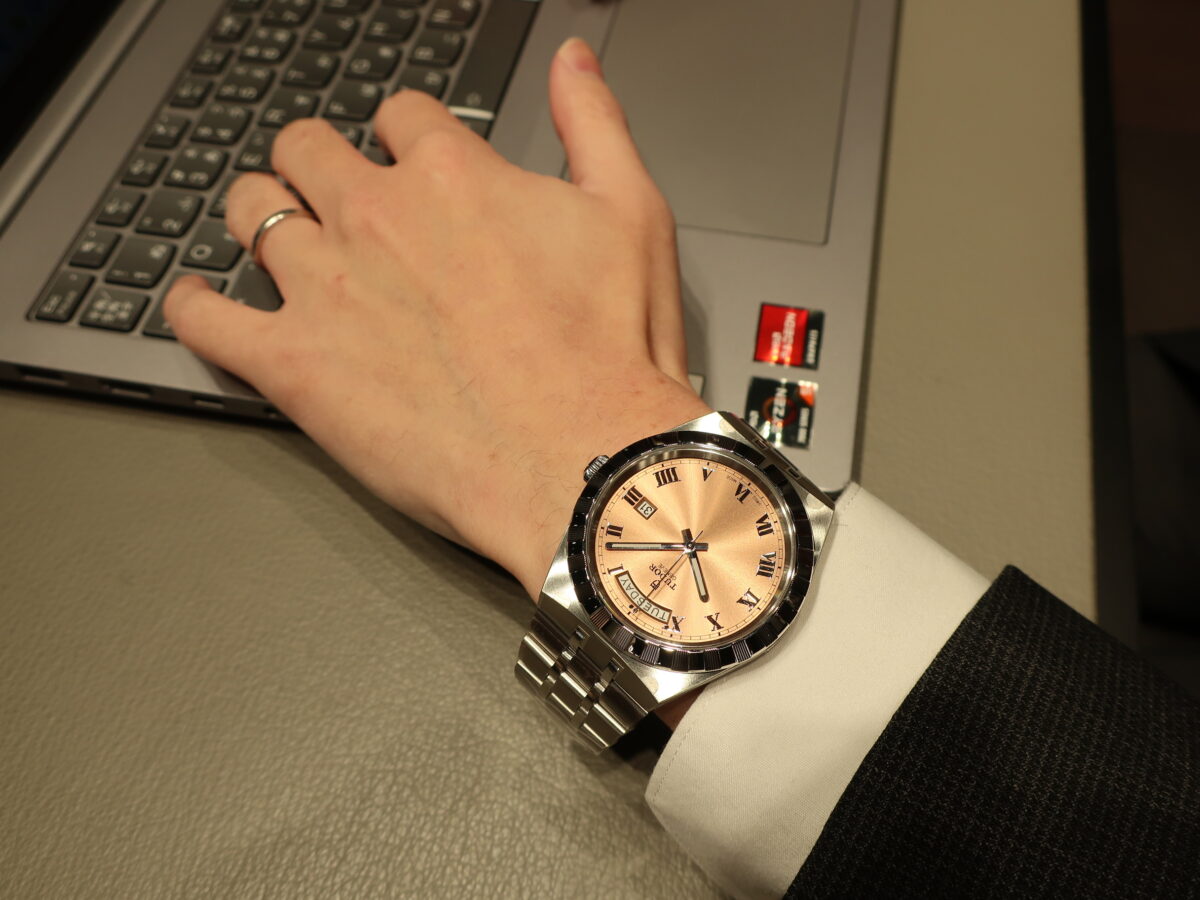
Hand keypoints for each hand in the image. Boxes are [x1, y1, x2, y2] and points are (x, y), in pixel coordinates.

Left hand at [164, 38, 709, 596]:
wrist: (582, 459)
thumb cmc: (610, 354)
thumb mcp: (631, 212)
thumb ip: (593, 122)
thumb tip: (570, 60)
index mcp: (452, 176)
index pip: (400, 116)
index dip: (406, 135)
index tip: (411, 160)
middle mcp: (376, 218)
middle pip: (308, 148)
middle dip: (318, 160)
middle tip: (331, 192)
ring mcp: (326, 289)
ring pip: (250, 210)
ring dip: (258, 211)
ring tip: (270, 234)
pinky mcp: (293, 364)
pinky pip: (204, 318)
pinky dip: (192, 305)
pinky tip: (201, 303)